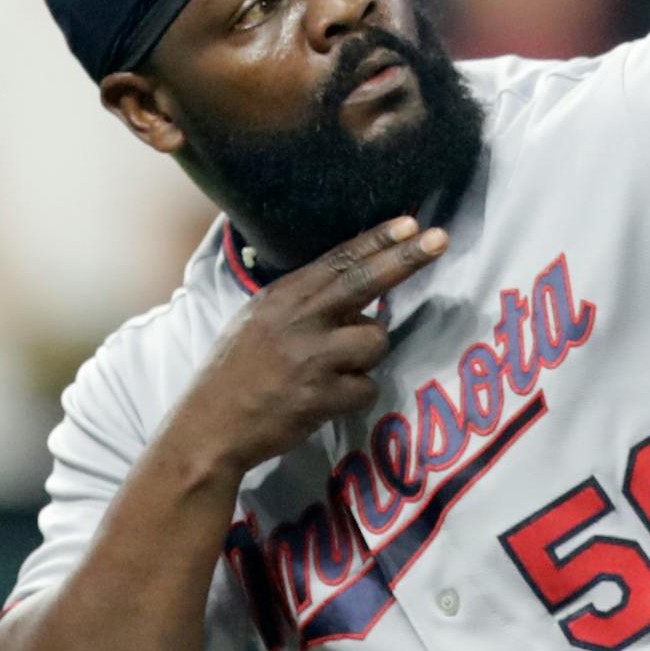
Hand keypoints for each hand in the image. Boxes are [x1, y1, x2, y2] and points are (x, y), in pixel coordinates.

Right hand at [170, 217, 447, 476]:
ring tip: (332, 371)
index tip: (411, 223)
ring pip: (375, 341)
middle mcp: (297, 320)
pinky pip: (367, 388)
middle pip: (363, 282)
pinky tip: (325, 400)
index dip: (376, 240)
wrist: (208, 427)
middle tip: (440, 239)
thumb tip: (359, 289)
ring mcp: (309, 358)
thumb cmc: (237, 371)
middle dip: (405, 259)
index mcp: (282, 297)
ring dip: (366, 356)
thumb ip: (304, 301)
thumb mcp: (259, 320)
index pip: (338, 260)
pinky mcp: (320, 397)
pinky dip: (354, 395)